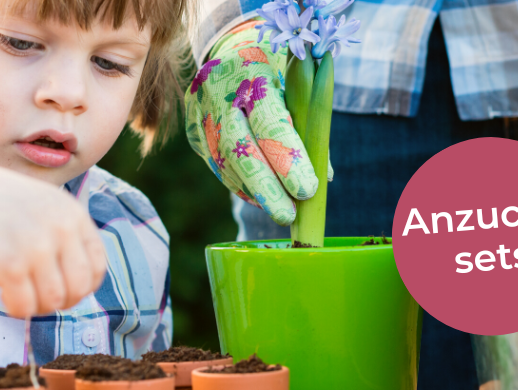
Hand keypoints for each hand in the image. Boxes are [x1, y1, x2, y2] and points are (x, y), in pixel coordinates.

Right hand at [0, 154, 107, 316]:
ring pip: (54, 300)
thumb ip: (65, 236)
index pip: (98, 267)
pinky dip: (16, 309)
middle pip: (80, 288)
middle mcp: (61, 228)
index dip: (82, 287)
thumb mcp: (43, 206)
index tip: (62, 289)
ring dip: (36, 306)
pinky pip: (25, 306)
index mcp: (73, 213)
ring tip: (19, 293)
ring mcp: (36, 245)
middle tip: (38, 296)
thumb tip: (83, 284)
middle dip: (61, 301)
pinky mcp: (9, 263)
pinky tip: (3, 294)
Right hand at [185, 19, 332, 225]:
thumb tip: (323, 176)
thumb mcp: (298, 81)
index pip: (269, 123)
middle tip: (288, 216)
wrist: (230, 46)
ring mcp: (200, 113)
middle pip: (239, 148)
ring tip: (281, 209)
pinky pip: (217, 165)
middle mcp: (218, 93)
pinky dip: (241, 185)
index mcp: (251, 73)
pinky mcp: (194, 131)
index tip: (308, 190)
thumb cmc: (276, 65)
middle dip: (265, 188)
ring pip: (225, 163)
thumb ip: (310, 123)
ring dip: (254, 191)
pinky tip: (260, 197)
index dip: (288, 160)